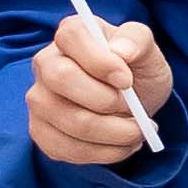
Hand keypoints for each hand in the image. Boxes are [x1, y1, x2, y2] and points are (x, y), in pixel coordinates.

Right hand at [27, 12, 172, 166]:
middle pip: (62, 79)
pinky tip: (123, 145)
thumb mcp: (148, 51)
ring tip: (139, 131)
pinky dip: (104, 153)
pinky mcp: (41, 131)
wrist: (134, 103)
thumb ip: (138, 40)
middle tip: (135, 110)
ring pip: (69, 121)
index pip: (71, 36)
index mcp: (70, 34)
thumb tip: (122, 51)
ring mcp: (39, 99)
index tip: (127, 80)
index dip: (100, 60)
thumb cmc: (137, 71)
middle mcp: (45, 63)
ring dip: (114, 133)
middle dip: (107, 101)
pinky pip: (66, 149)